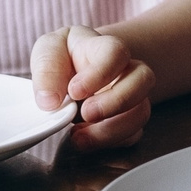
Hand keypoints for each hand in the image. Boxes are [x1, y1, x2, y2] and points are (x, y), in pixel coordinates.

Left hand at [32, 25, 154, 150]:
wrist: (74, 69)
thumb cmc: (65, 57)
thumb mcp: (48, 51)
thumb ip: (47, 69)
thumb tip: (50, 102)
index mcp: (105, 48)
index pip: (117, 53)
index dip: (100, 74)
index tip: (74, 91)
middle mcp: (126, 71)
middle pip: (144, 80)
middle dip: (117, 102)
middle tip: (86, 113)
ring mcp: (130, 96)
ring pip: (141, 112)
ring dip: (112, 130)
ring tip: (80, 135)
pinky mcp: (127, 120)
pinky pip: (132, 134)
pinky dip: (110, 142)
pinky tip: (86, 139)